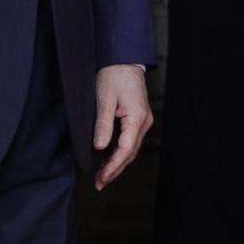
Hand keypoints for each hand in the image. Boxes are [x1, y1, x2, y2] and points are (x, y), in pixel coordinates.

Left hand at [94, 65, 152, 190]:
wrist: (124, 60)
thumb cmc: (113, 75)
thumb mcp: (104, 99)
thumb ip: (103, 125)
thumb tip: (100, 147)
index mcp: (137, 118)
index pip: (125, 150)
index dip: (113, 166)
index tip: (101, 178)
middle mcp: (144, 122)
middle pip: (130, 154)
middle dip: (115, 170)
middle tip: (99, 184)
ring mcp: (143, 121)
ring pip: (131, 149)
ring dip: (117, 164)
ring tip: (102, 176)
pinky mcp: (138, 119)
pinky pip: (130, 141)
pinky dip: (120, 153)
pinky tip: (108, 159)